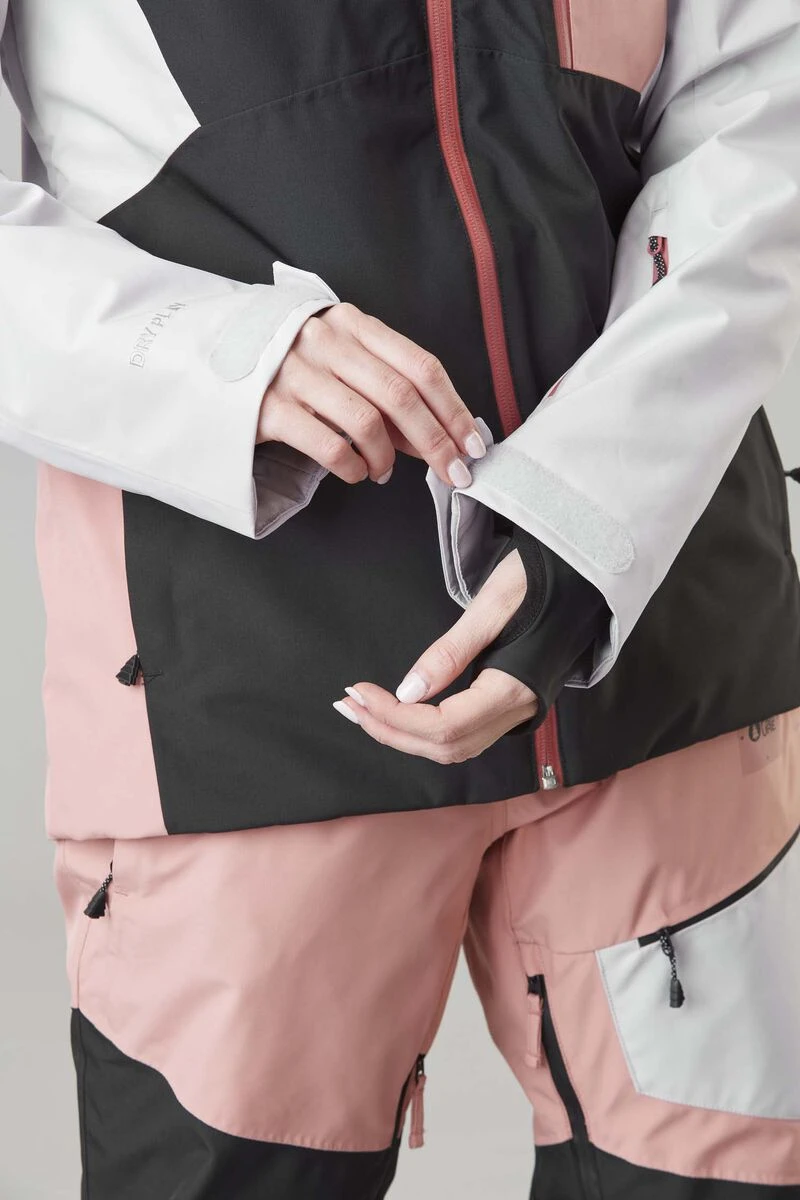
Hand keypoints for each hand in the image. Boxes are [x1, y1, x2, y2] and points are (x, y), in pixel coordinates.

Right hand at [257, 303, 486, 487]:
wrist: (212, 360)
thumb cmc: (290, 364)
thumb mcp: (341, 358)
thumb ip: (385, 387)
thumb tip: (436, 434)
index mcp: (352, 324)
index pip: (420, 365)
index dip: (453, 409)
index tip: (472, 445)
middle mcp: (326, 342)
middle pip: (400, 395)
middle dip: (435, 441)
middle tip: (453, 474)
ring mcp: (294, 373)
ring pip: (366, 421)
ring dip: (388, 458)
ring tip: (385, 472)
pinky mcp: (269, 408)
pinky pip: (329, 445)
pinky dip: (353, 467)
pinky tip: (356, 472)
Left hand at [333, 549, 538, 760]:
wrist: (582, 576)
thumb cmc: (541, 580)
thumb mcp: (492, 605)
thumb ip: (450, 653)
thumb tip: (407, 692)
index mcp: (513, 689)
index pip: (443, 726)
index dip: (395, 718)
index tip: (359, 693)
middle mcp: (518, 710)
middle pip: (444, 746)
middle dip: (391, 731)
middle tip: (348, 705)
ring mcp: (517, 712)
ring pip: (454, 747)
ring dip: (405, 735)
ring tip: (363, 712)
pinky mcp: (510, 705)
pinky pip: (464, 734)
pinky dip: (425, 730)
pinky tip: (399, 712)